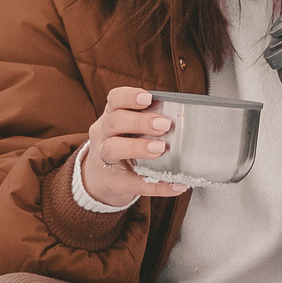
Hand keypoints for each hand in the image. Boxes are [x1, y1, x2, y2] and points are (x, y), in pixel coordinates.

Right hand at [80, 87, 190, 205]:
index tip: (148, 97)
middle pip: (114, 122)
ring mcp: (104, 159)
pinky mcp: (114, 183)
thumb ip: (146, 122)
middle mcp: (103, 134)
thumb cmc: (122, 146)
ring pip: (113, 149)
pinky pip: (134, 184)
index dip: (129, 96)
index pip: (114, 100)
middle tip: (164, 125)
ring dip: (138, 147)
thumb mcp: (126, 130)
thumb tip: (181, 119)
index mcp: (110, 117)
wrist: (100, 180)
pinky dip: (157, 186)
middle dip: (140, 121)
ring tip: (160, 149)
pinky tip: (176, 185)